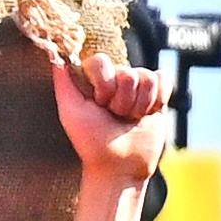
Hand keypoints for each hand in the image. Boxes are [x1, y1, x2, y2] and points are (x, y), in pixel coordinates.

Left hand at [47, 40, 177, 184]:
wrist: (121, 164)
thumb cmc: (92, 142)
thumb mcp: (71, 112)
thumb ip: (63, 84)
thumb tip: (56, 56)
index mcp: (93, 83)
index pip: (101, 61)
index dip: (104, 83)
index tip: (99, 103)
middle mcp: (115, 81)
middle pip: (128, 72)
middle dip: (122, 99)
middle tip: (115, 116)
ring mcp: (137, 87)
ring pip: (147, 77)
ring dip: (139, 103)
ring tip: (130, 119)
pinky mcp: (157, 95)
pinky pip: (163, 79)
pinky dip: (157, 99)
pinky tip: (147, 114)